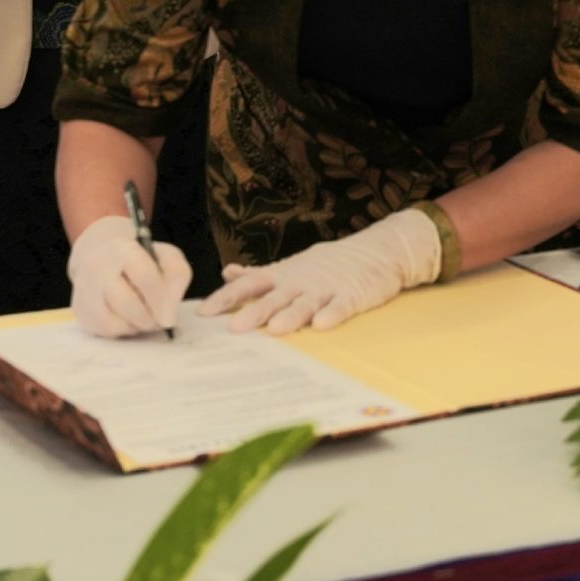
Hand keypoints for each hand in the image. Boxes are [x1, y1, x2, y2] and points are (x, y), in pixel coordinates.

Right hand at [68, 215, 192, 337]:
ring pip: (112, 321)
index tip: (169, 317)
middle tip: (158, 321)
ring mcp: (85, 289)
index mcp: (124, 249)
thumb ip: (176, 277)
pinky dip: (122, 330)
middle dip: (147, 318)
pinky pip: (104, 331)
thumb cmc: (144, 260)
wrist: (105, 257)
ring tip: (144, 317)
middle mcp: (98, 267)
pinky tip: (129, 319)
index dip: (159, 300)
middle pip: (125, 302)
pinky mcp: (80, 309)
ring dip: (135, 326)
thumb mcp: (167, 257)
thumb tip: (167, 316)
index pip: (143, 275)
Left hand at [200, 208, 443, 335]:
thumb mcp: (289, 267)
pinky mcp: (352, 295)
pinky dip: (332, 314)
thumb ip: (259, 274)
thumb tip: (228, 274)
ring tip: (276, 329)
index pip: (249, 285)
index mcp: (282, 276)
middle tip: (235, 327)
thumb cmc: (327, 264)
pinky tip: (322, 325)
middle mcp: (299, 282)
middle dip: (255, 311)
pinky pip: (341, 306)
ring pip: (305, 303)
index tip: (204, 313)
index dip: (227, 297)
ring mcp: (326, 288)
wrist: (375, 251)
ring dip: (291, 315)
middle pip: (274, 297)